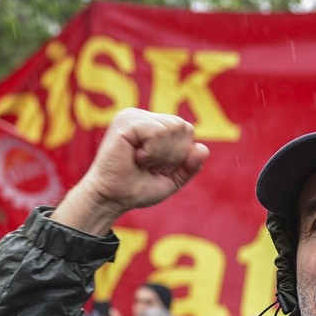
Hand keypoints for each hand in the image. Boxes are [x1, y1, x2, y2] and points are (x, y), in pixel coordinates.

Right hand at [53, 109, 208, 234]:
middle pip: (183, 127)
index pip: (186, 130)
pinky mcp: (126, 122)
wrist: (111, 199)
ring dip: (161, 155)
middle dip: (172, 155)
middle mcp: (142, 116)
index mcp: (152, 125)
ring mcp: (133, 116)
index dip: (180, 154)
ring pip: (171, 128)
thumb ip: (190, 165)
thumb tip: (203, 149)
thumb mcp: (172, 179)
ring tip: (140, 162)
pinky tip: (135, 158)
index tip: (157, 168)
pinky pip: (157, 132)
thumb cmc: (136, 189)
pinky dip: (152, 152)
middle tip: (148, 166)